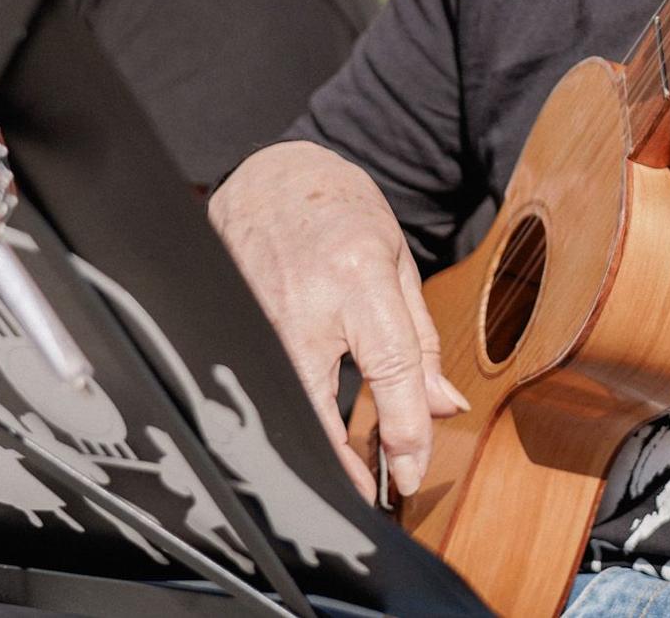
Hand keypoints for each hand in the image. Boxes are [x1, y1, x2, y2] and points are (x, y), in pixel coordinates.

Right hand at [208, 142, 466, 499]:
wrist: (273, 173)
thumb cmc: (341, 212)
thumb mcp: (398, 263)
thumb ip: (419, 341)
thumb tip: (443, 406)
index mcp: (358, 279)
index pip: (390, 371)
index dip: (405, 431)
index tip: (412, 469)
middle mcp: (303, 302)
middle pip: (320, 404)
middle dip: (342, 464)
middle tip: (364, 495)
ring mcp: (255, 314)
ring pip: (281, 402)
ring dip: (309, 445)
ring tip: (336, 472)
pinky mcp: (226, 321)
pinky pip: (255, 382)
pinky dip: (278, 413)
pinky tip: (296, 431)